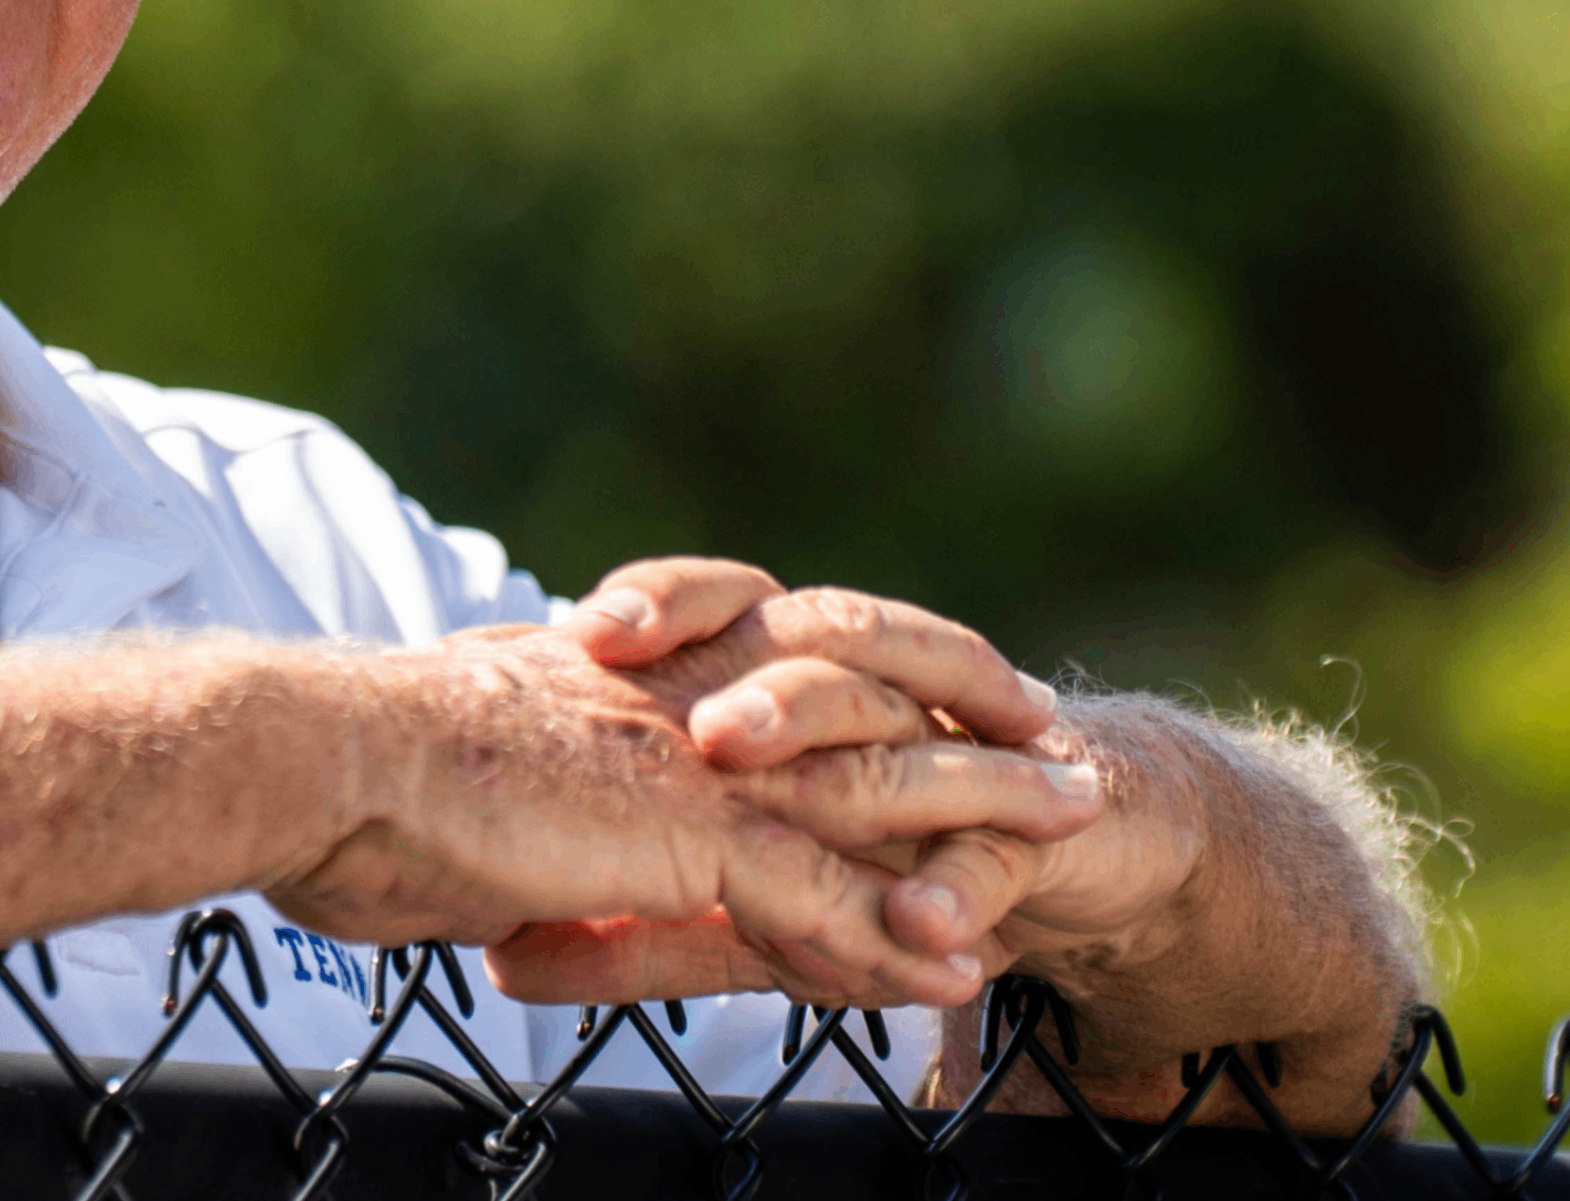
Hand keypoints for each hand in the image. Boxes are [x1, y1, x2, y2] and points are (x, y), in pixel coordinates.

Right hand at [271, 591, 1105, 1009]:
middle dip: (965, 726)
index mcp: (626, 676)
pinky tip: (959, 970)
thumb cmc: (346, 785)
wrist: (313, 759)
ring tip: (1076, 830)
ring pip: (864, 785)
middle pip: (856, 703)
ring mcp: (684, 758)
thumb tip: (517, 870)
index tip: (942, 698)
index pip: (780, 671)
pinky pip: (813, 890)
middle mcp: (673, 697)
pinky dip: (888, 935)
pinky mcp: (681, 827)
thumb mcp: (462, 793)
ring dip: (977, 813)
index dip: (869, 684)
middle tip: (1060, 742)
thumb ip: (523, 811)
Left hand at [482, 559, 1201, 1011]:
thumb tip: (505, 962)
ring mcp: (948, 749)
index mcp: (786, 675)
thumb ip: (635, 930)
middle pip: (802, 646)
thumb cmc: (875, 857)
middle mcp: (863, 690)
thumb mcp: (743, 902)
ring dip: (834, 737)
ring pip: (892, 717)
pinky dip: (959, 884)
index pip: (715, 609)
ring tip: (763, 764)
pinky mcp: (1031, 827)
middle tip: (696, 721)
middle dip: (748, 678)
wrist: (1065, 849)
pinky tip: (924, 921)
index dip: (656, 606)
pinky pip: (992, 853)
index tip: (583, 629)